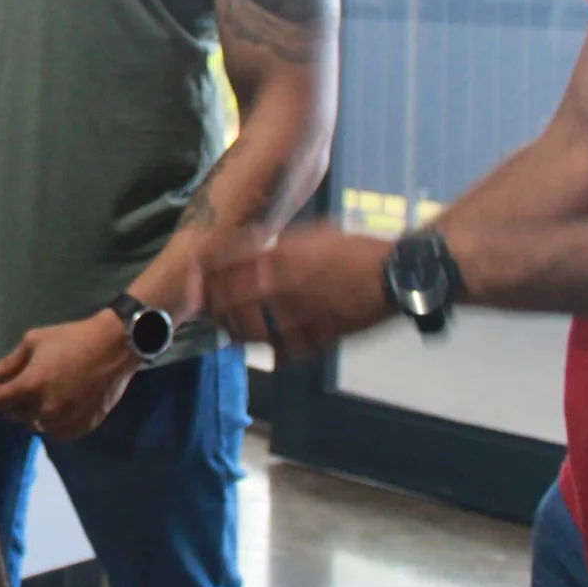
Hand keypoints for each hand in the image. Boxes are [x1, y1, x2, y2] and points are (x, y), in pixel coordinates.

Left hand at [0, 312, 134, 439]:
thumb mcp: (34, 341)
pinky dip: (53, 422)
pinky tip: (60, 404)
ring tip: (44, 394)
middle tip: (23, 385)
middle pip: (14, 414)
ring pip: (36, 425)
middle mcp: (45, 409)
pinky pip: (57, 432)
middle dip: (13, 400)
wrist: (114, 347)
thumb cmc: (72, 338)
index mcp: (31, 386)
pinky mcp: (83, 427)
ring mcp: (65, 421)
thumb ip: (9, 361)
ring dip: (33, 413)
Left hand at [204, 224, 395, 359]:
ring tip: (225, 330)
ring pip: (252, 329)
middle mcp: (286, 286)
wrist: (395, 275)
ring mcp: (301, 314)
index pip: (229, 265)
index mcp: (283, 256)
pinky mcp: (318, 337)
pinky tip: (264, 350)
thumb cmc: (356, 249)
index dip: (205, 274)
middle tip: (201, 309)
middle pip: (232, 300)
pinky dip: (271, 351)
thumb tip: (250, 249)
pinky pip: (285, 349)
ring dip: (232, 331)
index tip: (192, 278)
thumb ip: (279, 245)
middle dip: (211, 306)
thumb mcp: (312, 234)